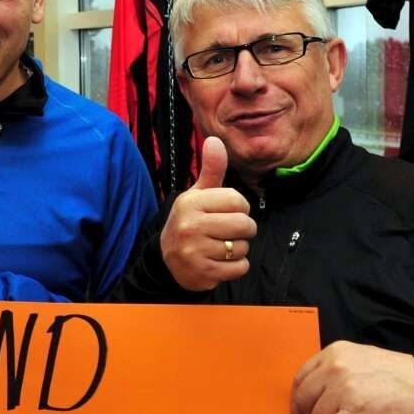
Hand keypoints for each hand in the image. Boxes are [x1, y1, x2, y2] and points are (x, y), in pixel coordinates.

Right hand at [161, 136, 257, 290]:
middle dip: (244, 229)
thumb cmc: (191, 221)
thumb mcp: (198, 194)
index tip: (228, 212)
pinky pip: (240, 267)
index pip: (238, 201)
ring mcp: (195, 252)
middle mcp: (190, 226)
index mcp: (191, 203)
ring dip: (238, 248)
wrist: (168, 259)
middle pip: (244, 225)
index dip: (240, 207)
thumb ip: (211, 169)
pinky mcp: (203, 273)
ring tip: (221, 246)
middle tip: (230, 231)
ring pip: (242, 247)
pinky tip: (221, 261)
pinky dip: (237, 266)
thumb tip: (214, 139)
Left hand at [290, 341, 413, 413]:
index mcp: (335, 352)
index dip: (297, 400)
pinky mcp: (355, 412)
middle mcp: (336, 368)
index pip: (301, 377)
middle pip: (304, 399)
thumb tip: (314, 392)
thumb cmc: (396, 376)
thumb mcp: (361, 358)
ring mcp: (344, 390)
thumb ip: (336, 368)